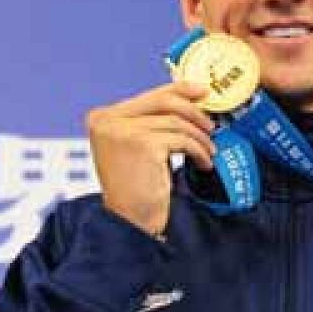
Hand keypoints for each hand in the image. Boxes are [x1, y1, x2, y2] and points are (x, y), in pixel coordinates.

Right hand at [86, 81, 215, 236]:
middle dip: (193, 111)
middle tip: (211, 125)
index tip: (201, 91)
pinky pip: (182, 139)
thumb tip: (189, 97)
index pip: (147, 95)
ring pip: (176, 122)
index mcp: (102, 118)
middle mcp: (108, 121)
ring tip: (208, 152)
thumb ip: (151, 122)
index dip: (178, 90)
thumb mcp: (137, 147)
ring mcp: (124, 131)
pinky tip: (203, 162)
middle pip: (162, 101)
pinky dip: (198, 150)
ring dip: (199, 137)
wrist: (130, 221)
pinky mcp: (143, 144)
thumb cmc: (136, 188)